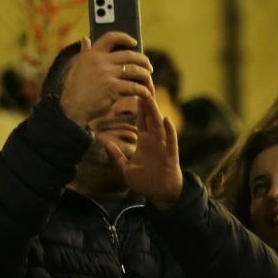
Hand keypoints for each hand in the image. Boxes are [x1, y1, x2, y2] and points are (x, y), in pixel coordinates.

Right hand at [58, 33, 153, 127]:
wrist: (73, 108)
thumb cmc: (77, 88)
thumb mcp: (79, 66)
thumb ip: (85, 52)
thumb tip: (85, 38)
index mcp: (92, 53)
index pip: (111, 37)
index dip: (125, 38)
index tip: (134, 42)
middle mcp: (100, 61)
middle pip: (129, 55)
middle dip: (143, 61)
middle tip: (149, 67)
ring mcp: (107, 74)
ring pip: (135, 70)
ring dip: (146, 76)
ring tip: (148, 81)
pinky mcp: (113, 88)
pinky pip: (134, 87)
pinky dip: (143, 91)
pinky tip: (146, 93)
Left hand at [110, 91, 182, 207]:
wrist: (162, 196)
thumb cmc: (146, 183)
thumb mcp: (125, 170)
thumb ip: (116, 158)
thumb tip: (106, 145)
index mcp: (145, 141)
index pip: (140, 119)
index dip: (137, 104)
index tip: (133, 88)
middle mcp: (155, 140)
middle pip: (150, 116)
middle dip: (146, 100)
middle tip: (143, 81)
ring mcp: (163, 147)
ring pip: (159, 125)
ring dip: (155, 110)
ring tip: (150, 95)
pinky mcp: (170, 156)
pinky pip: (171, 142)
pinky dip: (169, 131)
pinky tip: (166, 120)